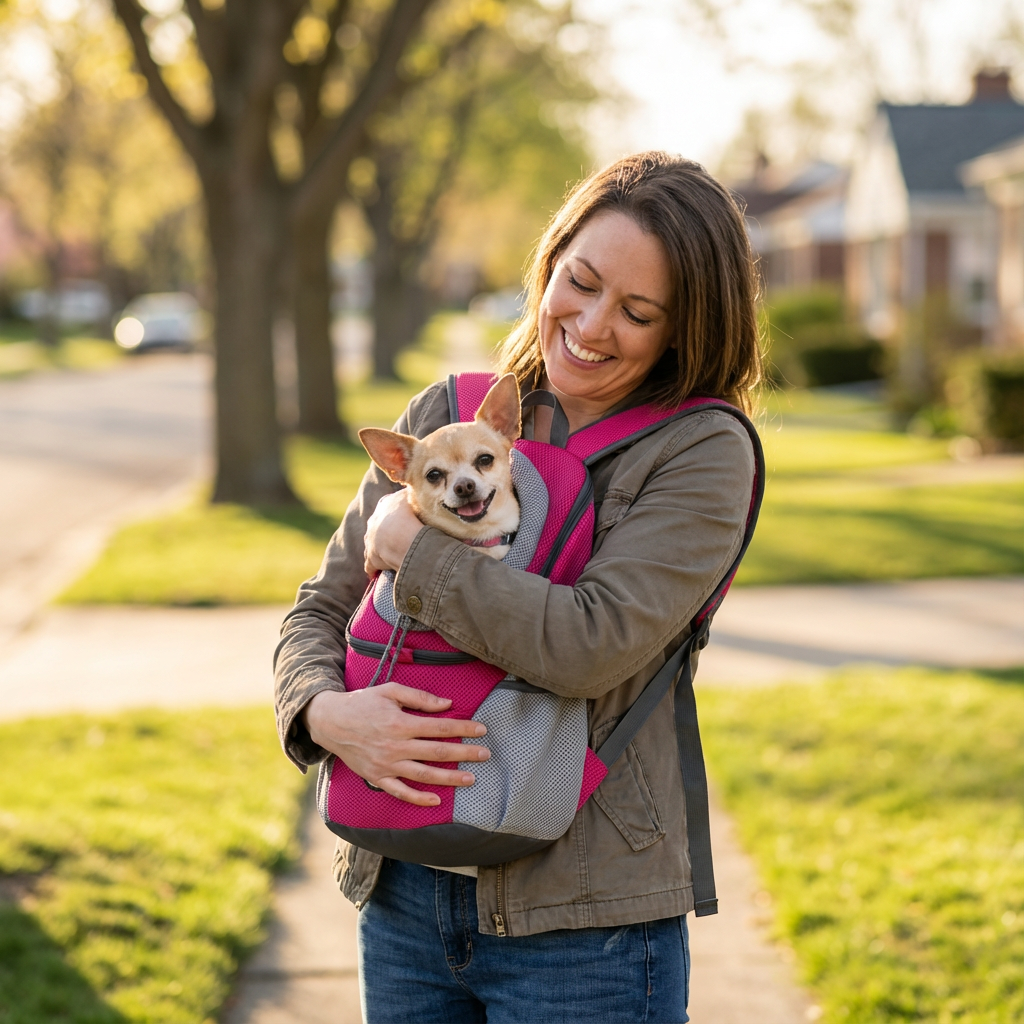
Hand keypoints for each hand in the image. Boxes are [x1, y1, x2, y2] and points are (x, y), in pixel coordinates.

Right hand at [303, 686, 490, 805]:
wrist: (330, 722)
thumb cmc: (363, 703)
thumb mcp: (390, 691)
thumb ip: (419, 698)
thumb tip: (447, 705)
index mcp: (401, 723)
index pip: (440, 727)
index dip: (463, 728)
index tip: (481, 730)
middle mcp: (395, 747)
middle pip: (437, 753)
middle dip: (464, 754)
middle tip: (485, 755)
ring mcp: (386, 765)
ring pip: (424, 775)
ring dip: (449, 778)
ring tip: (470, 779)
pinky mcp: (377, 777)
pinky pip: (400, 792)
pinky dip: (418, 798)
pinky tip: (436, 800)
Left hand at [364, 489, 422, 575]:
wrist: (401, 536)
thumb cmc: (409, 514)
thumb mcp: (412, 497)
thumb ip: (412, 493)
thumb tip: (414, 488)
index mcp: (383, 507)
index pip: (387, 507)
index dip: (396, 512)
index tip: (402, 517)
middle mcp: (373, 523)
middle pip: (378, 526)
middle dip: (386, 531)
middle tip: (398, 537)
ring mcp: (371, 541)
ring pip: (372, 544)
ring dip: (379, 548)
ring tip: (389, 553)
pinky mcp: (371, 558)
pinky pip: (370, 565)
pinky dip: (373, 568)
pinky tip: (376, 573)